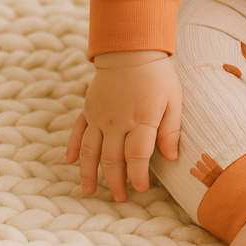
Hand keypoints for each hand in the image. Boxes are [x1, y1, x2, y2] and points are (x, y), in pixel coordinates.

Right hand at [65, 50, 180, 200]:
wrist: (132, 48)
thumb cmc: (158, 75)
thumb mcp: (173, 99)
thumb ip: (171, 129)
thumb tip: (171, 157)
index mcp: (141, 119)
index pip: (137, 156)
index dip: (138, 176)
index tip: (141, 189)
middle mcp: (116, 121)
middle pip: (112, 159)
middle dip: (115, 182)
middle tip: (120, 197)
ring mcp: (99, 116)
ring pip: (90, 151)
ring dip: (89, 172)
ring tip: (90, 190)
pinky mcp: (89, 108)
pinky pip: (77, 131)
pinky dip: (73, 147)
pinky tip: (71, 162)